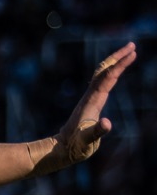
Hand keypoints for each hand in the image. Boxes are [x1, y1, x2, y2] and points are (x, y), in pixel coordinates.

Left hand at [42, 42, 135, 172]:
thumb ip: (97, 132)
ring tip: (127, 53)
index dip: (120, 65)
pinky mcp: (90, 104)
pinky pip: (101, 83)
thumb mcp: (87, 140)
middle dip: (118, 57)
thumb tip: (107, 124)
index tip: (133, 53)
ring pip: (102, 75)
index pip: (108, 78)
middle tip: (132, 45)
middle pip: (104, 71)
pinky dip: (110, 73)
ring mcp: (89, 99)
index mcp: (92, 101)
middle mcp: (90, 97)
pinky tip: (114, 73)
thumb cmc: (76, 146)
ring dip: (114, 63)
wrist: (61, 149)